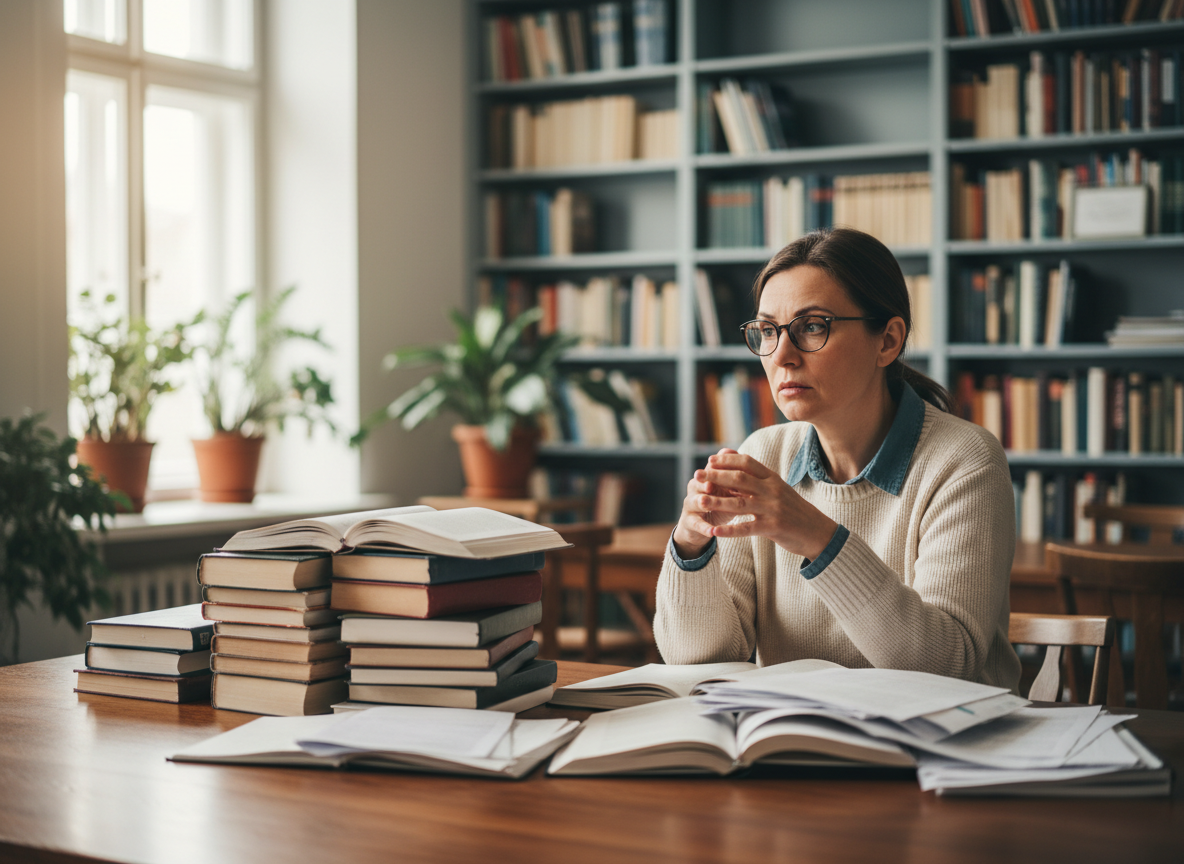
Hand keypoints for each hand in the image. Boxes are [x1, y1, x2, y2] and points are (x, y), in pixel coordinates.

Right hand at [673, 448, 742, 558]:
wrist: (700, 525)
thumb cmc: (719, 504)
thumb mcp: (728, 490)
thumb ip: (736, 477)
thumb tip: (748, 461)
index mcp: (707, 477)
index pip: (713, 468)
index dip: (721, 467)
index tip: (734, 468)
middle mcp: (696, 487)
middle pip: (700, 482)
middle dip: (707, 481)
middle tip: (712, 484)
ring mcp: (691, 504)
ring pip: (695, 501)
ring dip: (701, 502)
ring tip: (706, 504)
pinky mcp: (689, 522)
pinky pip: (697, 524)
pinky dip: (704, 528)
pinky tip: (712, 532)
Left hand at [676, 450, 837, 561]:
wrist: (819, 532)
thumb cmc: (794, 510)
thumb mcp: (779, 489)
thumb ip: (759, 478)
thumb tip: (736, 464)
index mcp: (773, 479)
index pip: (748, 463)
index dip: (728, 460)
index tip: (710, 459)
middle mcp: (772, 490)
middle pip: (740, 479)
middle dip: (716, 476)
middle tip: (697, 475)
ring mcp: (773, 509)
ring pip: (740, 503)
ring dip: (717, 501)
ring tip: (699, 500)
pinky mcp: (773, 527)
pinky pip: (746, 528)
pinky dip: (729, 530)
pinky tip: (714, 531)